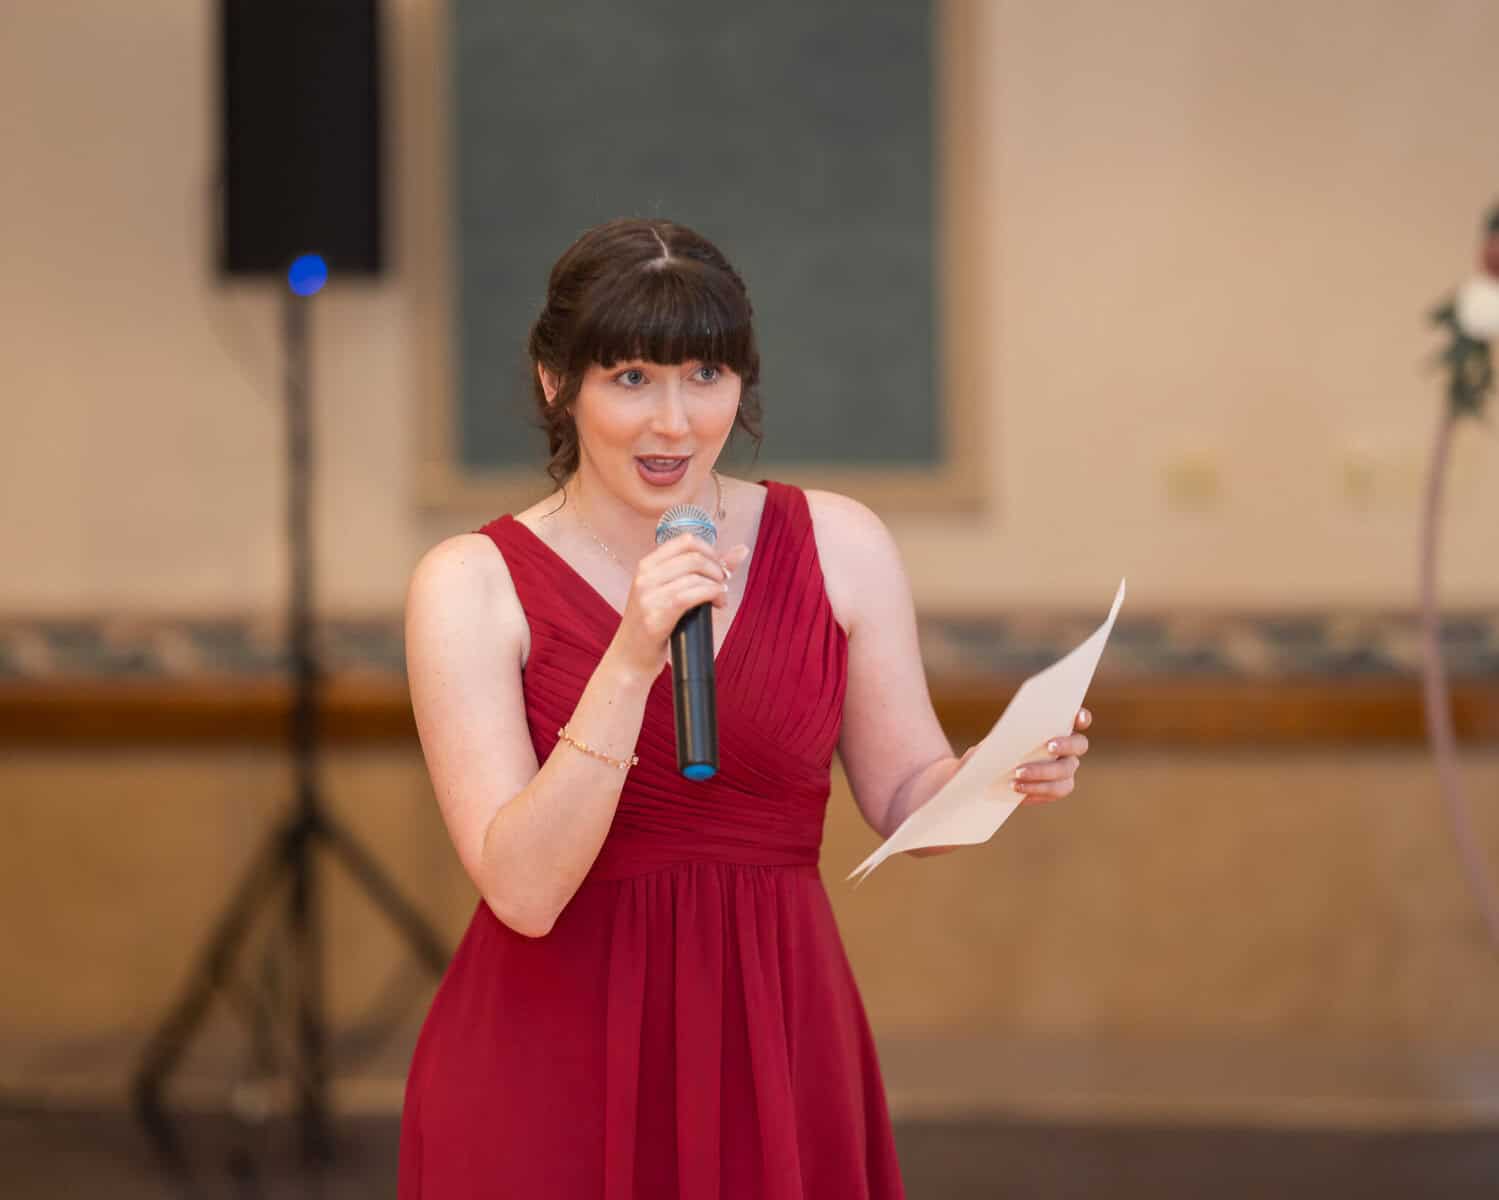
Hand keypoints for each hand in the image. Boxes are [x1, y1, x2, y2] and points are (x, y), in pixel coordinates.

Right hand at [607, 535, 751, 676]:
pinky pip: (692, 595)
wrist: (630, 658)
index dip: (710, 551)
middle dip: (717, 570)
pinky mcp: (656, 615)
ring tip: (720, 599)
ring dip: (717, 586)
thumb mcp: (672, 592)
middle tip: (722, 585)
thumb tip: (741, 550)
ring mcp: (648, 595)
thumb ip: (703, 570)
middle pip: (694, 557)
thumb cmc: (655, 624)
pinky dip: (712, 596)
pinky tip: (717, 604)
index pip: (685, 541)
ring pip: (696, 576)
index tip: (718, 567)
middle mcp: (645, 576)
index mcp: (647, 565)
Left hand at [1008, 706, 1090, 804]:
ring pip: (1067, 771)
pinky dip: (1037, 790)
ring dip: (1043, 773)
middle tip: (1049, 747)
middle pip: (1080, 745)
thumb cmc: (999, 747)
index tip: (1079, 718)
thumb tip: (1010, 730)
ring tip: (1018, 776)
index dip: (1083, 717)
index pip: (1080, 718)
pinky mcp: (1059, 787)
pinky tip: (1019, 790)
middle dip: (1066, 745)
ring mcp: (1066, 767)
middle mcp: (1069, 746)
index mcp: (1059, 726)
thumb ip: (1012, 730)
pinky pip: (1056, 791)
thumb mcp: (1002, 735)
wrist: (992, 774)